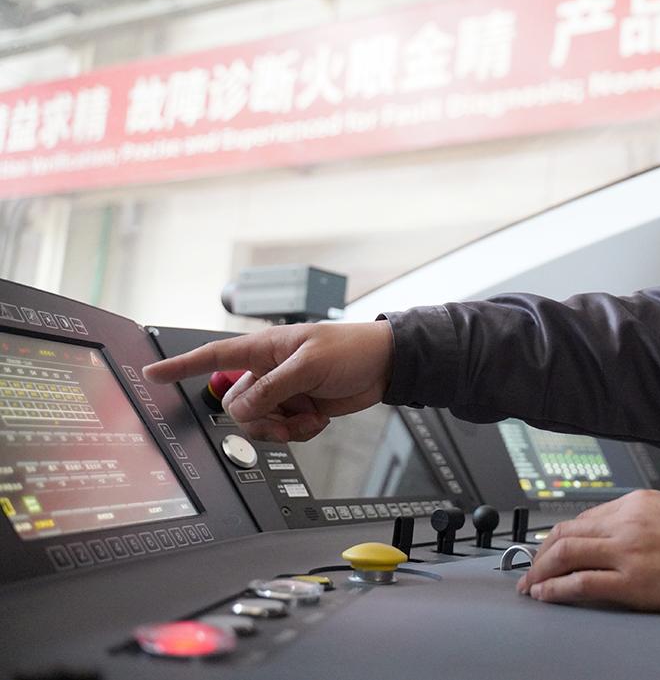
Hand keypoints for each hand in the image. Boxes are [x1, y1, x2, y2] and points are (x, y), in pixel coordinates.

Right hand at [142, 321, 393, 441]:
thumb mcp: (309, 366)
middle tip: (286, 415)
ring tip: (308, 415)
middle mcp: (268, 370)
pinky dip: (299, 431)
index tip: (152, 374)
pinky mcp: (298, 408)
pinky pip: (283, 431)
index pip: (213, 357)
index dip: (181, 366)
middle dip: (259, 417)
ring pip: (258, 422)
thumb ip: (273, 388)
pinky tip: (317, 417)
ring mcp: (283, 391)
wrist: (386, 366)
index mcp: (264, 349)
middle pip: (237, 405)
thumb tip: (243, 410)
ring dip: (282, 427)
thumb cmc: (352, 349)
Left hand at [516, 489, 659, 613]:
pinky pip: (581, 583)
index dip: (558, 537)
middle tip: (529, 570)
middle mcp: (625, 522)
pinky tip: (546, 595)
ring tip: (530, 586)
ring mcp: (626, 552)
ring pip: (565, 555)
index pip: (582, 517)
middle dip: (539, 554)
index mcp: (634, 502)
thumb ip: (636, 517)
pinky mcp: (631, 582)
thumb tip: (608, 533)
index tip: (549, 550)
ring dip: (540, 572)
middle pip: (565, 534)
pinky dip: (556, 589)